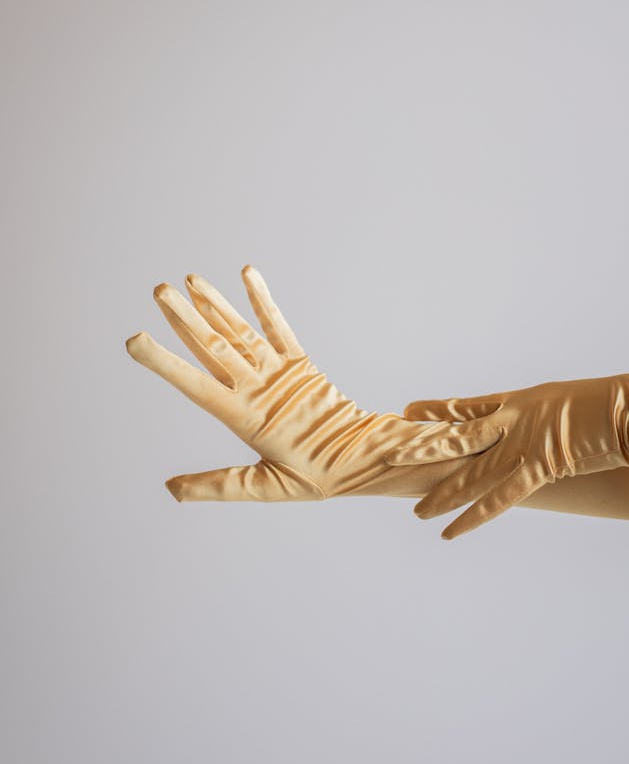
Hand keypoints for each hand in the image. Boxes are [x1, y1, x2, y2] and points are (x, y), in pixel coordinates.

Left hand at [126, 266, 457, 502]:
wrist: (358, 461)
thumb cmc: (314, 478)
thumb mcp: (261, 487)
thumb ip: (217, 485)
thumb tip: (170, 490)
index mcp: (238, 416)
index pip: (193, 382)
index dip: (163, 361)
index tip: (134, 340)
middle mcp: (251, 389)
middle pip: (210, 346)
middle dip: (183, 319)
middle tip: (158, 290)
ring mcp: (274, 373)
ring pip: (238, 331)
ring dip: (215, 305)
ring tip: (190, 280)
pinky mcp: (299, 364)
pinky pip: (277, 326)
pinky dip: (262, 300)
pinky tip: (246, 274)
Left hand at [385, 374, 628, 539]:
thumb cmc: (611, 407)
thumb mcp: (568, 405)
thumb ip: (547, 418)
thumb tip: (543, 425)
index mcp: (519, 401)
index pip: (467, 406)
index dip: (438, 409)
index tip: (410, 409)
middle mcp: (513, 419)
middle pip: (456, 436)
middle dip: (422, 447)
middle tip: (389, 452)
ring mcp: (523, 444)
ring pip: (472, 474)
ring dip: (443, 495)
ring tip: (417, 513)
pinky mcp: (539, 467)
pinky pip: (499, 499)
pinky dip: (473, 517)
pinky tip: (451, 531)